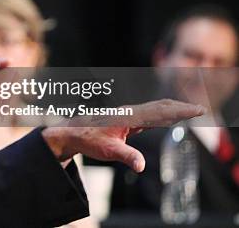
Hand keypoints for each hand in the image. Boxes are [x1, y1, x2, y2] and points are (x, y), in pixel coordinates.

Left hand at [42, 99, 205, 171]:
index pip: (160, 111)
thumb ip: (125, 155)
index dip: (180, 111)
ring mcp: (128, 115)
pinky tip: (168, 117)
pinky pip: (149, 115)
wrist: (72, 133)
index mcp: (129, 116)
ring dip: (173, 108)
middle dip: (181, 107)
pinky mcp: (126, 120)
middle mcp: (130, 112)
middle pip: (160, 106)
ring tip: (190, 110)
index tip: (197, 110)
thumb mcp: (107, 151)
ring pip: (155, 109)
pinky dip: (163, 113)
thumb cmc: (88, 140)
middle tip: (200, 109)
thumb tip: (141, 165)